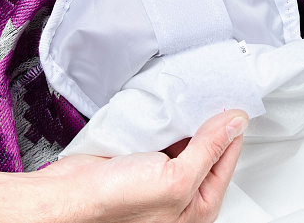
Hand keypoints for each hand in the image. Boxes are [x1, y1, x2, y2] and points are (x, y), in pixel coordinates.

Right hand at [37, 110, 248, 222]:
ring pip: (182, 139)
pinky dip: (162, 120)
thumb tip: (234, 125)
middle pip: (206, 149)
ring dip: (183, 119)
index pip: (226, 160)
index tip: (231, 103)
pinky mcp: (138, 161)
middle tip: (209, 96)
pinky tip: (162, 109)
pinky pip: (159, 135)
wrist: (68, 196)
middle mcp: (180, 195)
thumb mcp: (174, 178)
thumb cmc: (115, 204)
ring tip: (186, 99)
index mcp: (197, 207)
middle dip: (207, 124)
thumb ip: (208, 151)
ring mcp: (158, 177)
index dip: (230, 130)